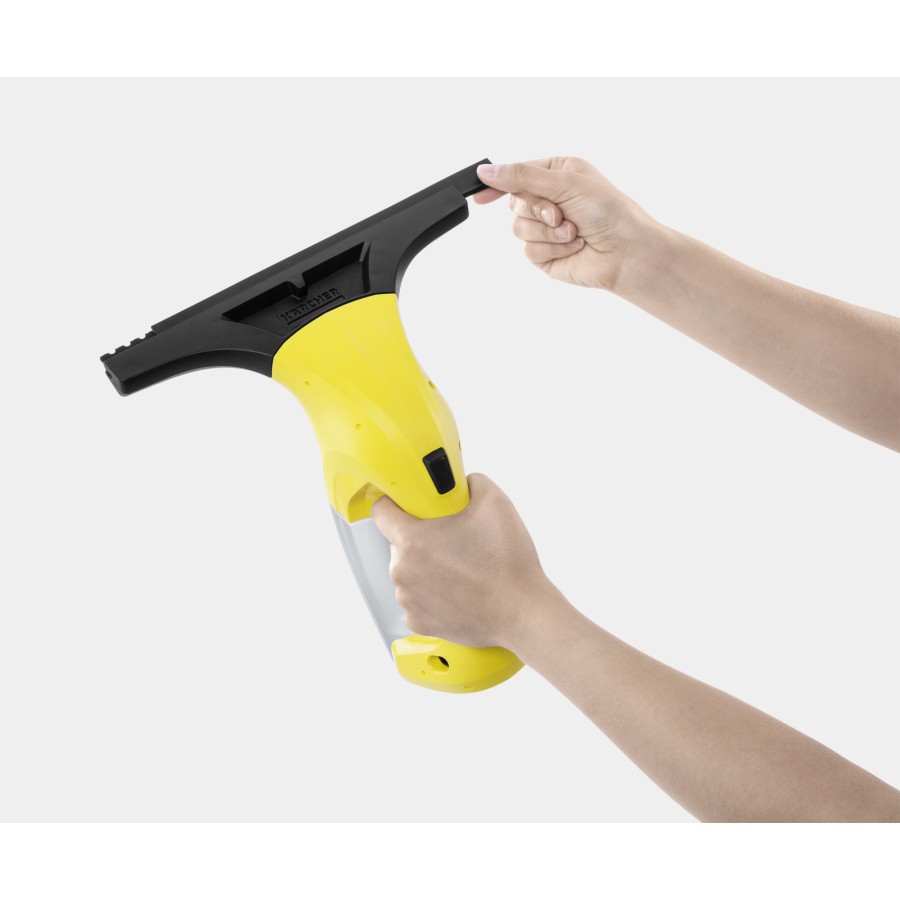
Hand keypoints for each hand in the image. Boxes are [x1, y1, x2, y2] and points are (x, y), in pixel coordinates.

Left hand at [371, 473, 563, 649]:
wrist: (522, 613)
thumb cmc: (507, 563)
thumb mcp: (495, 502)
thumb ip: (471, 482)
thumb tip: (463, 484)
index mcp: (412, 540)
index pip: (381, 511)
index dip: (397, 503)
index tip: (412, 506)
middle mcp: (402, 572)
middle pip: (400, 543)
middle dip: (422, 537)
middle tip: (454, 538)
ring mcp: (408, 600)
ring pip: (409, 572)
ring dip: (427, 567)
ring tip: (462, 569)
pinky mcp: (419, 622)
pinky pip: (418, 599)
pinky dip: (433, 594)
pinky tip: (459, 591)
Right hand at [475, 157, 664, 292]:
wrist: (626, 251)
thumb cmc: (607, 210)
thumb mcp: (565, 181)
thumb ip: (522, 176)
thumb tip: (486, 171)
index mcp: (556, 174)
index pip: (516, 174)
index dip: (497, 184)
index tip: (480, 194)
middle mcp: (550, 200)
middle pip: (514, 203)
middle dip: (537, 209)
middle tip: (560, 213)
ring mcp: (546, 229)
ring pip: (518, 229)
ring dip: (547, 231)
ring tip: (573, 232)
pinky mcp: (546, 254)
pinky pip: (529, 250)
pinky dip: (552, 248)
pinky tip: (574, 247)